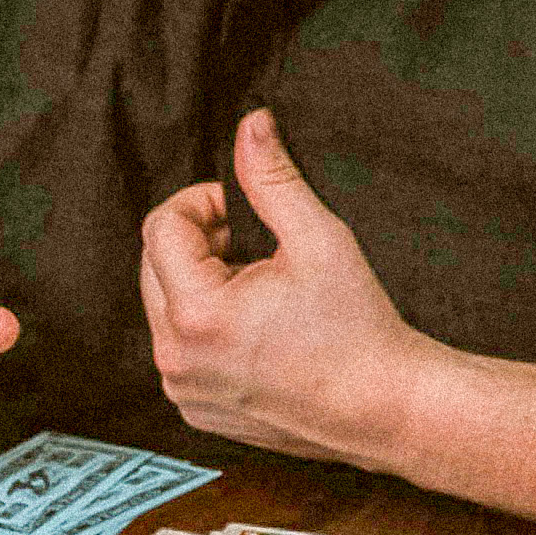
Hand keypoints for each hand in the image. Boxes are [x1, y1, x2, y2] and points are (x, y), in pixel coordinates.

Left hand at [139, 109, 441, 463]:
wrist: (381, 407)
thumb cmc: (358, 326)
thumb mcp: (318, 238)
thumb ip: (272, 179)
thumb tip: (250, 125)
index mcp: (196, 315)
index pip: (161, 227)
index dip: (203, 203)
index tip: (245, 210)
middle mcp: (174, 358)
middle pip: (154, 265)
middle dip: (199, 242)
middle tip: (257, 248)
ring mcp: (180, 390)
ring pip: (164, 306)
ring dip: (202, 283)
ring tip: (261, 290)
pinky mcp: (192, 409)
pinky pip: (179, 348)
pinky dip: (206, 327)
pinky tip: (257, 330)